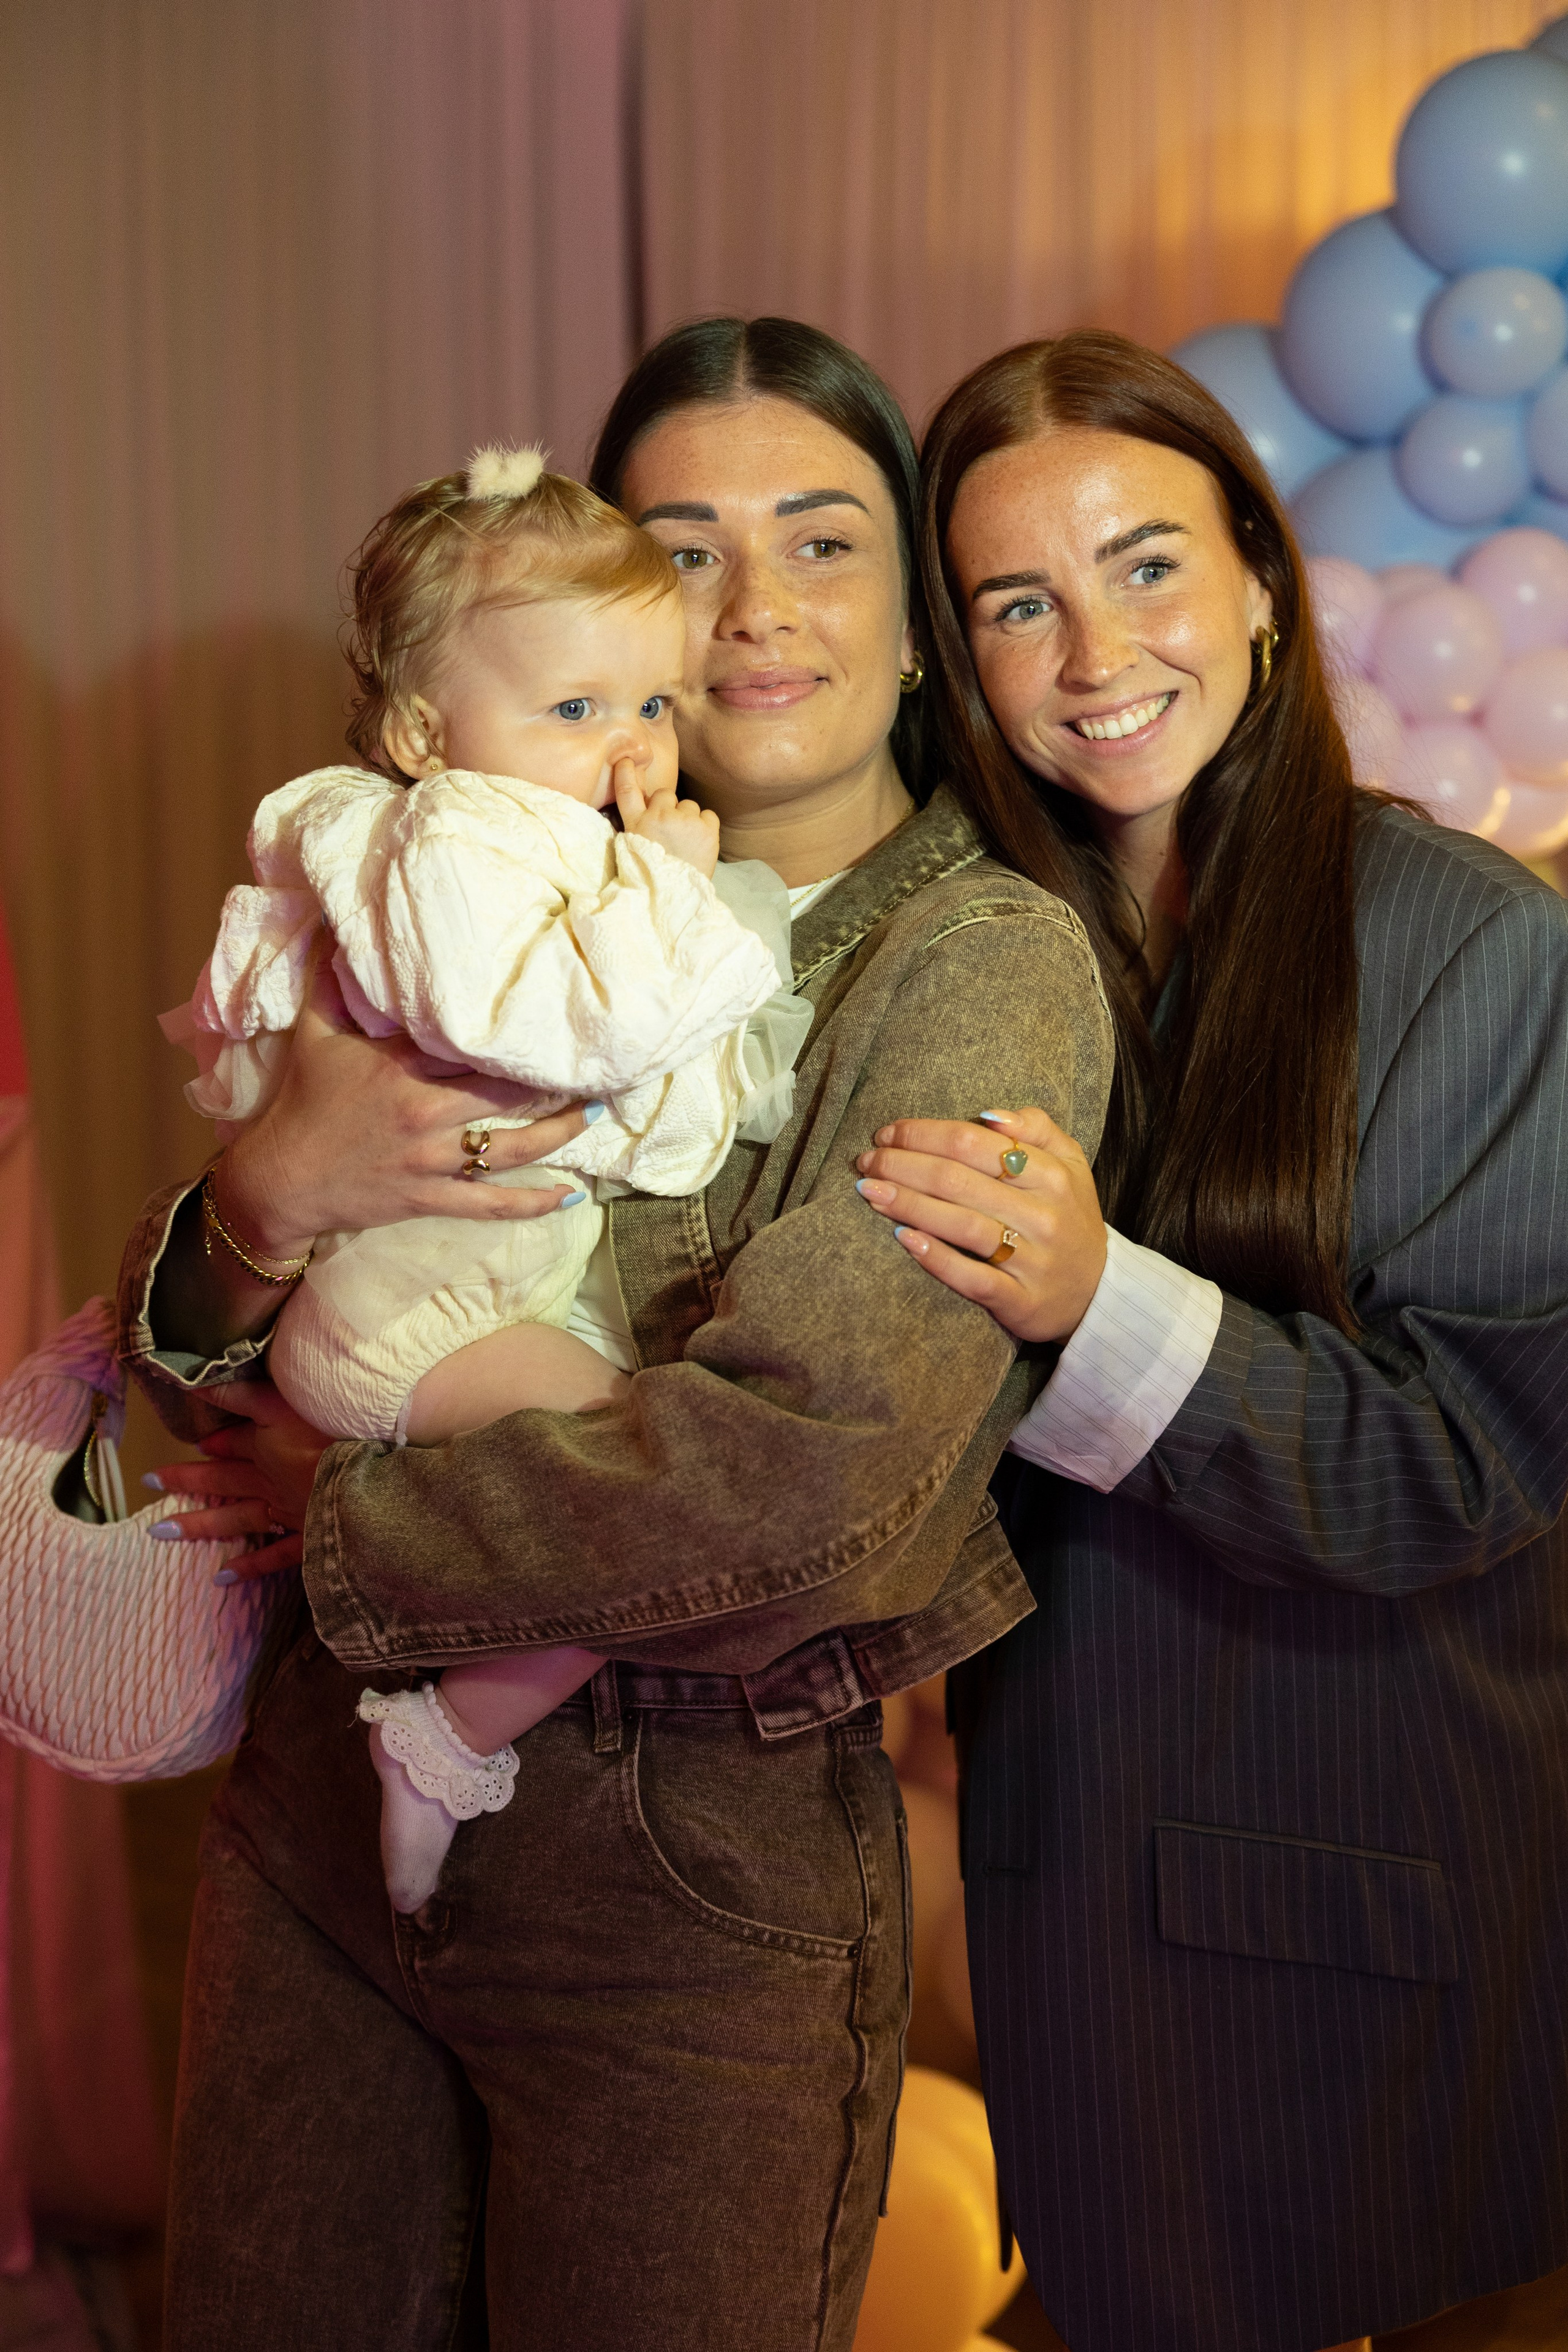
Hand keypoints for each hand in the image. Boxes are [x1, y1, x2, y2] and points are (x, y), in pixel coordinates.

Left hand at [148, 1380, 331, 1582]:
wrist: (362, 1483)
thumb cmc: (329, 1435)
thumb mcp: (282, 1403)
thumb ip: (241, 1393)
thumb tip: (195, 1383)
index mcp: (266, 1447)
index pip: (233, 1442)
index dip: (214, 1441)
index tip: (196, 1443)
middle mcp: (268, 1482)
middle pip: (222, 1479)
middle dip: (187, 1479)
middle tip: (149, 1482)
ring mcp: (286, 1512)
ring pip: (235, 1519)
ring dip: (199, 1524)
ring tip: (161, 1532)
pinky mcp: (308, 1537)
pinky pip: (274, 1556)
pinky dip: (249, 1567)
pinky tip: (222, 1579)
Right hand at [222, 957, 592, 1256]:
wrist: (281, 1178)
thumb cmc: (303, 1102)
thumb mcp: (315, 1032)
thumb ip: (334, 982)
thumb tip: (342, 929)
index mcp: (400, 1066)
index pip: (471, 1044)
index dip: (516, 1034)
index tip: (555, 1017)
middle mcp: (423, 1111)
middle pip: (506, 1092)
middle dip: (554, 1080)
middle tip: (596, 1064)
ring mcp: (429, 1159)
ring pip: (511, 1148)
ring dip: (560, 1133)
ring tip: (595, 1113)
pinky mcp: (430, 1198)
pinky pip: (491, 1203)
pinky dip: (533, 1203)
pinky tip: (571, 1196)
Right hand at [614, 757, 718, 877]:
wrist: (676, 897)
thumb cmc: (655, 876)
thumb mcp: (634, 850)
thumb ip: (641, 826)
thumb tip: (651, 806)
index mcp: (636, 825)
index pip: (627, 791)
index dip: (625, 773)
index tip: (627, 760)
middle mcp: (659, 817)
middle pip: (666, 794)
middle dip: (670, 807)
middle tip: (671, 832)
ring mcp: (684, 821)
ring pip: (689, 805)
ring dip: (689, 819)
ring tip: (686, 843)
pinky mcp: (706, 829)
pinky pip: (709, 815)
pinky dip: (706, 826)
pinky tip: (700, 842)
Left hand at [854, 1106, 1106, 1343]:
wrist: (1098, 1292)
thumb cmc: (1068, 1216)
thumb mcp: (1068, 1162)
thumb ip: (1036, 1127)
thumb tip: (987, 1115)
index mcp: (1051, 1173)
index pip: (975, 1143)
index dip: (923, 1133)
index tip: (887, 1133)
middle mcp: (1042, 1214)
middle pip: (959, 1180)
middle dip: (902, 1165)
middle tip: (866, 1161)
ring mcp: (1031, 1259)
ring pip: (960, 1225)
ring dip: (907, 1204)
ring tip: (868, 1191)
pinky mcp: (1019, 1300)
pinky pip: (971, 1278)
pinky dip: (935, 1258)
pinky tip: (903, 1239)